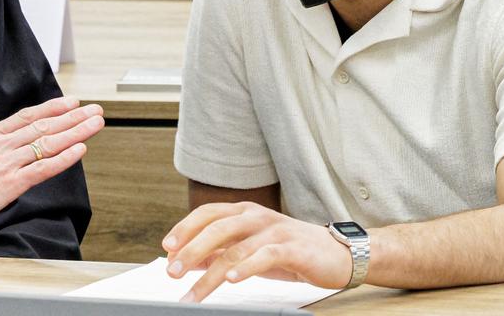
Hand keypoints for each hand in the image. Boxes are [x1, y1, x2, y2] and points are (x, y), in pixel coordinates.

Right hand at [0, 98, 103, 233]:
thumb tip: (8, 142)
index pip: (28, 116)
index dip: (52, 107)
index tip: (72, 102)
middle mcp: (1, 145)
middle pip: (44, 125)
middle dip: (73, 116)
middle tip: (95, 109)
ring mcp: (6, 163)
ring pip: (48, 142)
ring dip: (76, 131)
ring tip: (95, 123)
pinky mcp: (9, 184)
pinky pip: (42, 168)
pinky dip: (63, 158)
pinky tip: (80, 150)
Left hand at [162, 203, 352, 302]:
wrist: (336, 254)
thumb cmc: (291, 250)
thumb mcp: (251, 249)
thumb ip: (221, 252)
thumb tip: (188, 262)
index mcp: (245, 212)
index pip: (208, 214)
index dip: (185, 228)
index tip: (167, 249)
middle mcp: (257, 217)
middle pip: (217, 227)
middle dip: (191, 249)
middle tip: (172, 271)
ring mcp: (274, 231)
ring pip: (236, 246)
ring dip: (210, 271)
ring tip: (195, 291)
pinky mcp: (292, 248)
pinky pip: (264, 256)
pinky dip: (245, 268)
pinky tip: (230, 278)